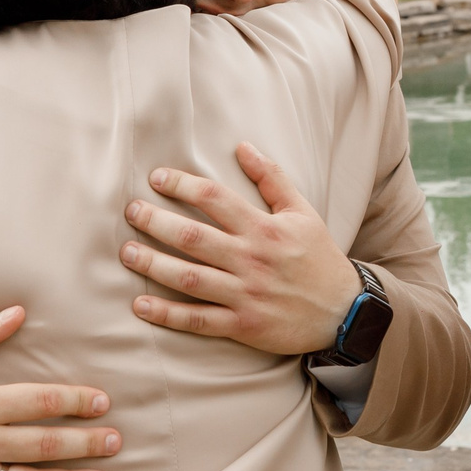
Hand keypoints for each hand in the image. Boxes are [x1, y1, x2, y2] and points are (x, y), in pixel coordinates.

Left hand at [122, 143, 361, 354]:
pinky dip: (167, 314)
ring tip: (126, 253)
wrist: (344, 313)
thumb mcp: (303, 212)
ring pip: (189, 278)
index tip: (156, 178)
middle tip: (130, 212)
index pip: (215, 198)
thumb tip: (242, 146)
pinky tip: (139, 305)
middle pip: (193, 236)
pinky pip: (198, 320)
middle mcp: (251, 259)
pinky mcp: (242, 325)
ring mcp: (245, 294)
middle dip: (156, 222)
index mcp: (264, 228)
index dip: (182, 185)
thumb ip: (272, 178)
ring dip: (153, 265)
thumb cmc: (320, 258)